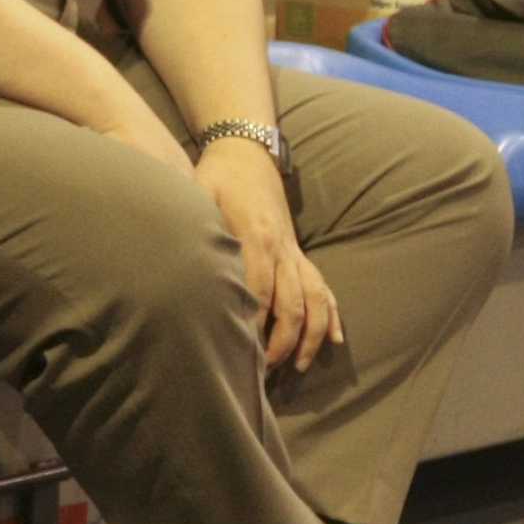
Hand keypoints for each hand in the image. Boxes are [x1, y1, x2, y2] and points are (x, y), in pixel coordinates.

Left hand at [194, 143, 341, 373]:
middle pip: (291, 305)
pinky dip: (332, 315)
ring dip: (310, 336)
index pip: (259, 291)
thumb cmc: (218, 176)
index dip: (253, 325)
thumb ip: (200, 231)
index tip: (241, 353)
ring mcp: (294, 252)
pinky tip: (335, 340)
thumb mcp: (201, 195)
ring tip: (299, 367)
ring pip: (314, 301)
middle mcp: (283, 249)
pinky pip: (323, 286)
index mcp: (257, 237)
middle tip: (265, 372)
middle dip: (282, 342)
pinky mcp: (299, 252)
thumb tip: (187, 266)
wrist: (247, 152)